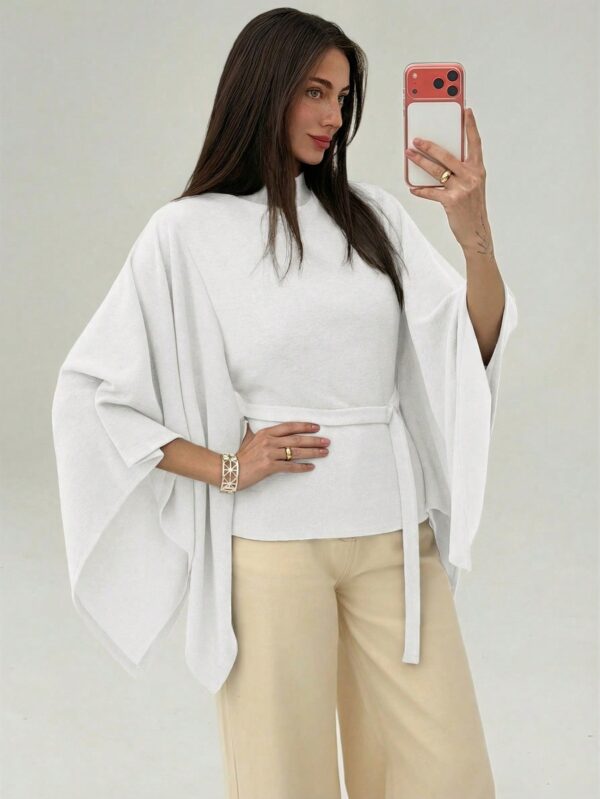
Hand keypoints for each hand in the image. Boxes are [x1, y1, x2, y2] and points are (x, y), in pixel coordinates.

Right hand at [234, 421, 329, 490]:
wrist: (229, 470)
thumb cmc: (240, 457)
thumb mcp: (249, 440)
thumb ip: (257, 434)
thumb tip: (253, 425)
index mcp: (266, 433)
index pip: (289, 427)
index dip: (304, 426)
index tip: (317, 427)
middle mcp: (269, 441)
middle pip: (296, 439)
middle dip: (314, 440)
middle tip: (327, 441)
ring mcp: (269, 454)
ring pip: (296, 452)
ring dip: (312, 453)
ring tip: (324, 453)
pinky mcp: (269, 466)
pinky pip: (290, 467)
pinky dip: (301, 467)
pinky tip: (311, 467)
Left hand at [405, 107, 492, 254]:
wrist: (477, 232)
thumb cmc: (472, 208)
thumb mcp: (473, 186)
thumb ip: (462, 172)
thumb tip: (440, 161)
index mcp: (478, 170)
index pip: (475, 143)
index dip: (470, 126)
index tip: (466, 110)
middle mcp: (472, 176)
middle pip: (447, 155)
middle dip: (430, 145)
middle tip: (416, 139)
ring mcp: (462, 189)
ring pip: (437, 171)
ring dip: (420, 162)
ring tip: (409, 155)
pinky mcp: (452, 201)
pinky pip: (432, 192)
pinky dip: (421, 190)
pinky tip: (413, 188)